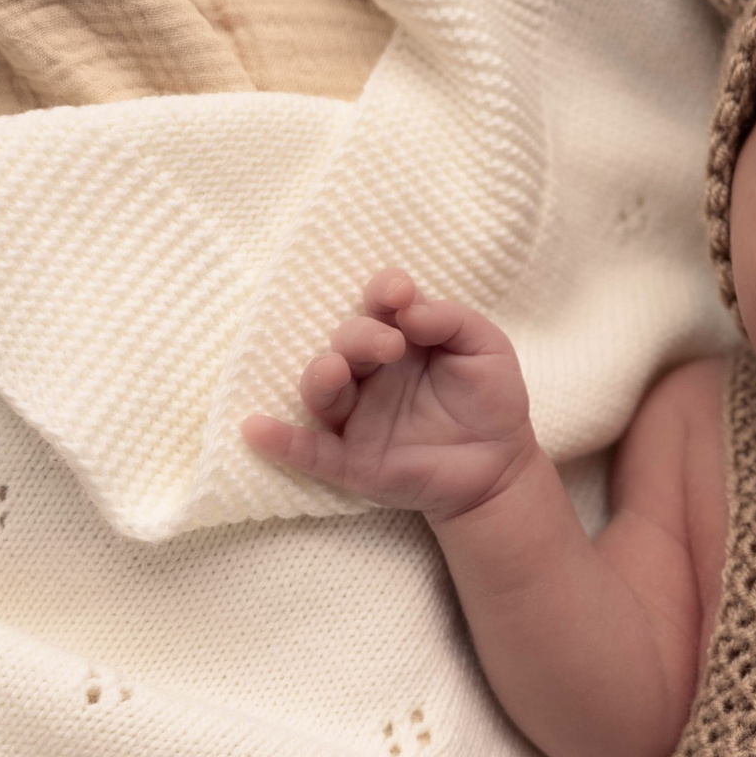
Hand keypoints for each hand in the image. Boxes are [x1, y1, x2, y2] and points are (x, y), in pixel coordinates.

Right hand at [241, 269, 539, 520]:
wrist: (501, 465)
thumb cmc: (490, 399)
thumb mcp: (487, 349)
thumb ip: (453, 320)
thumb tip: (411, 309)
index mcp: (401, 338)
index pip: (379, 304)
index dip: (383, 291)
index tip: (398, 293)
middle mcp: (371, 372)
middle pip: (346, 342)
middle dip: (361, 337)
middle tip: (391, 345)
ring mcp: (358, 416)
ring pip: (322, 390)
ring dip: (321, 375)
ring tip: (335, 369)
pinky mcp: (353, 460)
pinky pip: (309, 451)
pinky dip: (280, 441)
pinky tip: (254, 429)